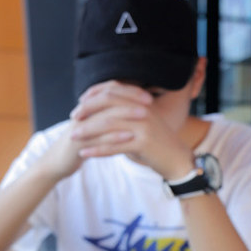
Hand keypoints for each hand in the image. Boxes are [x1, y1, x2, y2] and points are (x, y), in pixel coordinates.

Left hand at [68, 81, 194, 179]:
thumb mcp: (143, 124)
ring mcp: (143, 126)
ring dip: (87, 131)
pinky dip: (97, 150)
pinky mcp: (143, 144)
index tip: (80, 103)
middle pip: (108, 104)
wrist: (177, 160)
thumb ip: (126, 116)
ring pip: (108, 125)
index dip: (95, 95)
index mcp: (140, 102)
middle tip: (72, 117)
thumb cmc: (157, 144)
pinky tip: (84, 154)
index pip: (113, 91)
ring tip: (72, 137)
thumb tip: (105, 112)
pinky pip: (114, 146)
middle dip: (87, 110)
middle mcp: (141, 110)